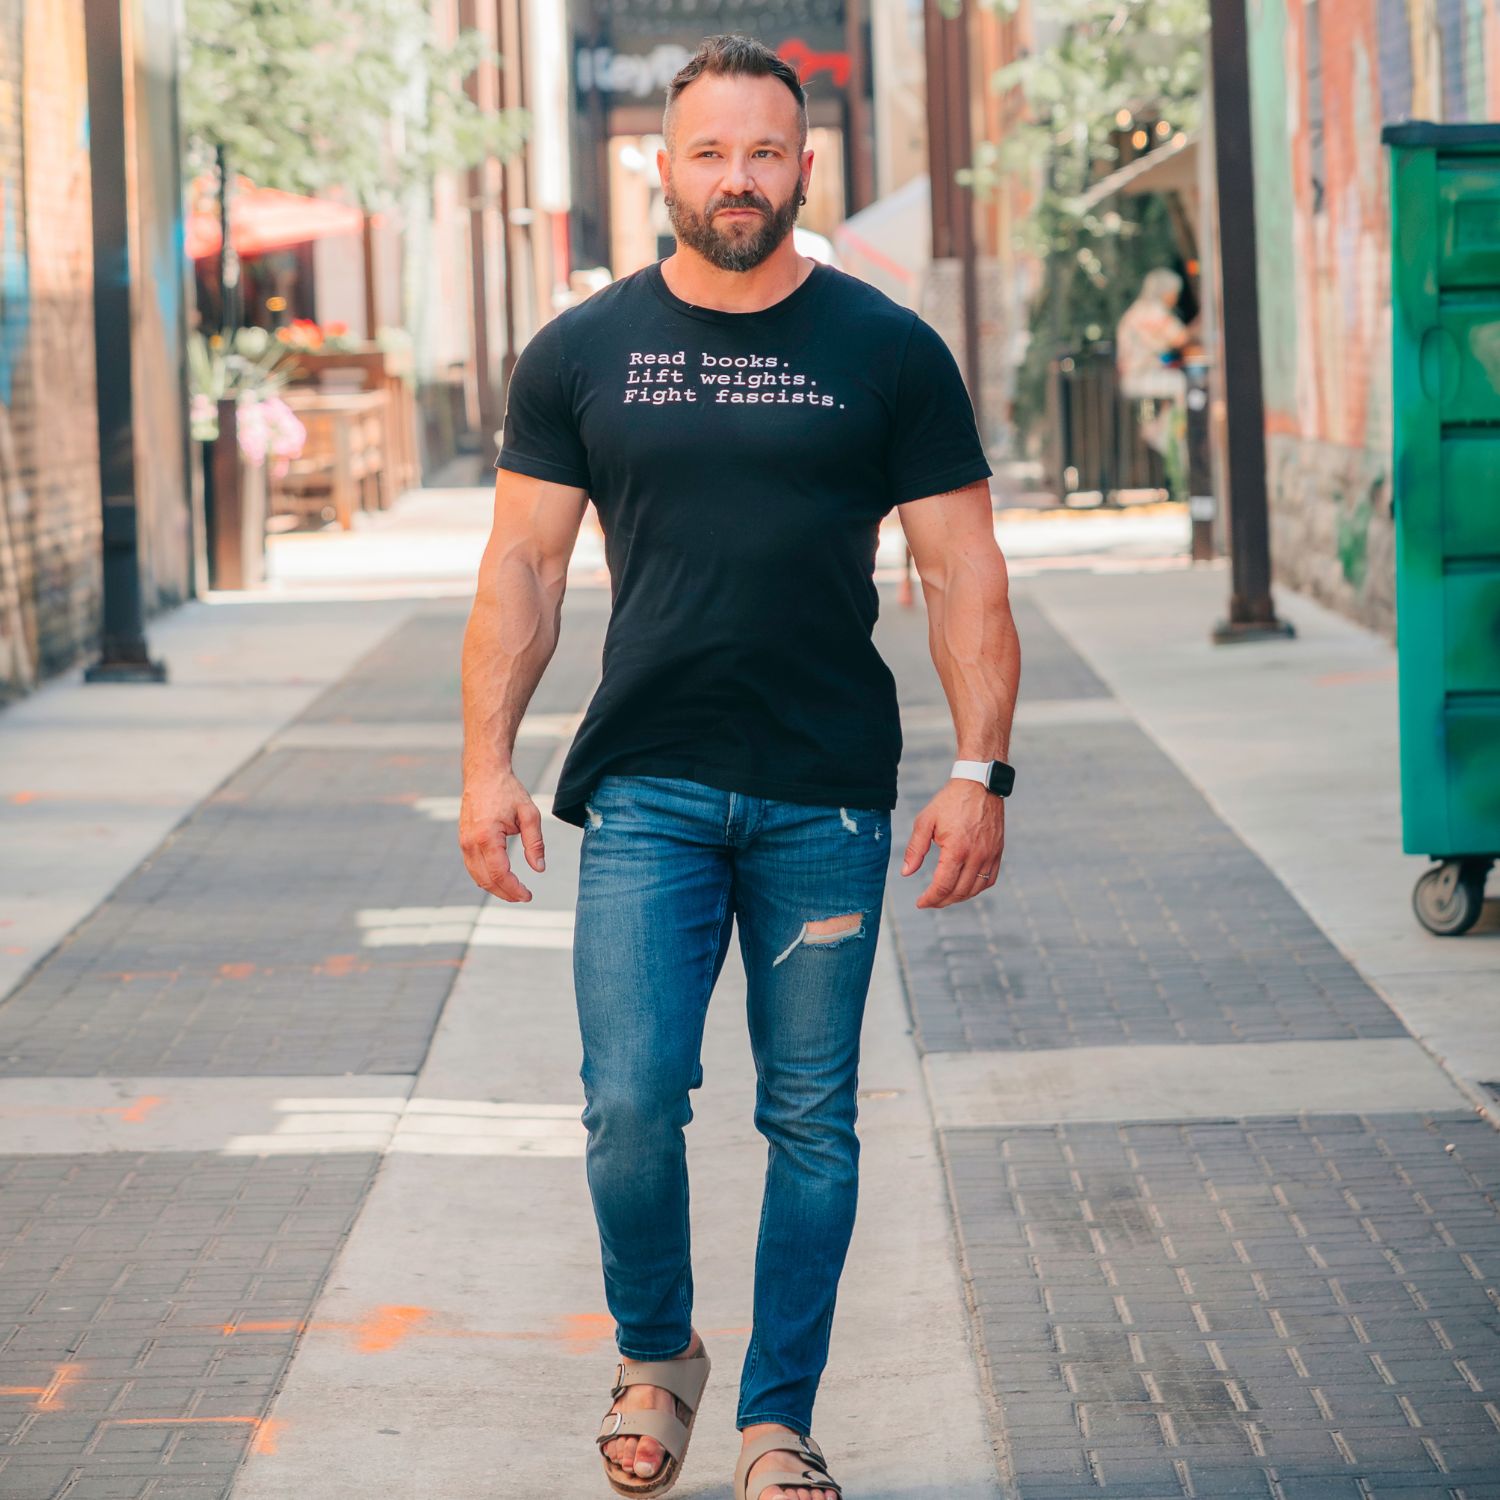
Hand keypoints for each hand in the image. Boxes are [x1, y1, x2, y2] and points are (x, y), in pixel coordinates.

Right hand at [458, 768, 545, 901]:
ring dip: (495, 888)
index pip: (500, 874)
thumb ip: (535, 843)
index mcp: (486, 836)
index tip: (528, 895)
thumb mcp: (529, 814)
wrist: (484, 773)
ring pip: (476, 877)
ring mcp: (463, 842)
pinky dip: (485, 878)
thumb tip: (539, 868)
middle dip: (505, 893)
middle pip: (486, 880)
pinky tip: (500, 880)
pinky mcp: (462, 841)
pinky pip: (472, 867)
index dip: (514, 889)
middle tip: (524, 896)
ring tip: (514, 891)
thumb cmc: (507, 791)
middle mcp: (470, 842)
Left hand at [901, 780, 1005, 908]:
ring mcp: (990, 855)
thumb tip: (906, 872)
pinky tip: (965, 887)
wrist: (980, 784)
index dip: (930, 898)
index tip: (920, 903)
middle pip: (959, 891)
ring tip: (945, 896)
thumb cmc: (950, 801)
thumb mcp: (925, 821)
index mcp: (957, 849)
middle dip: (942, 901)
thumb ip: (915, 849)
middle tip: (930, 901)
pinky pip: (990, 879)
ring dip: (959, 897)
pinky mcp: (998, 851)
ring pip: (976, 889)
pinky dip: (976, 888)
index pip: (943, 885)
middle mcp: (976, 855)